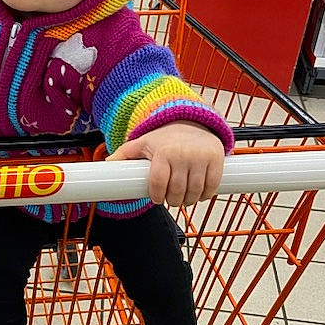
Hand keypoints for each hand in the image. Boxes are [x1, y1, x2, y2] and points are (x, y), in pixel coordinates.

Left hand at [107, 121, 224, 206]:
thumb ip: (125, 153)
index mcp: (163, 152)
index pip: (158, 183)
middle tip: (171, 200)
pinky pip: (212, 186)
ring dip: (189, 201)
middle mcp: (182, 154)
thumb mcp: (143, 143)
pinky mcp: (216, 159)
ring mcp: (201, 157)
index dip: (157, 196)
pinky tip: (199, 194)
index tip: (157, 199)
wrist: (192, 123)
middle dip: (173, 201)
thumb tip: (107, 163)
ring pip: (195, 192)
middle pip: (177, 191)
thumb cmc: (164, 138)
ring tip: (184, 200)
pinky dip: (206, 195)